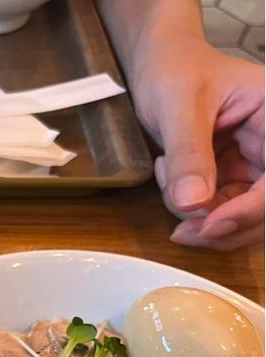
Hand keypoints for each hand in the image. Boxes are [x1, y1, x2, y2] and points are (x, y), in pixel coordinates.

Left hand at [131, 40, 263, 250]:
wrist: (159, 69)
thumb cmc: (175, 72)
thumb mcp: (179, 105)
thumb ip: (189, 153)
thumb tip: (192, 204)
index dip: (250, 210)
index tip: (210, 225)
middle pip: (265, 210)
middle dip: (222, 225)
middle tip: (181, 229)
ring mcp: (254, 167)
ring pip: (241, 218)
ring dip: (200, 220)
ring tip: (168, 179)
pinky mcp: (232, 181)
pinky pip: (219, 214)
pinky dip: (191, 214)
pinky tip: (170, 184)